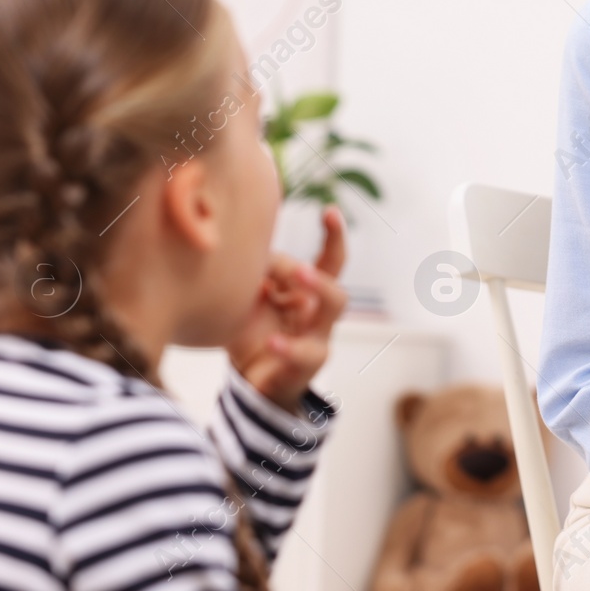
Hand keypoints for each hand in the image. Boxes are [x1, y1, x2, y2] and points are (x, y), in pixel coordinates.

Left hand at [227, 206, 348, 412]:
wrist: (252, 379)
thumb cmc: (254, 330)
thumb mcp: (252, 297)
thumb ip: (258, 273)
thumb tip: (255, 248)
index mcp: (309, 293)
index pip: (331, 262)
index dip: (334, 236)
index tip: (329, 211)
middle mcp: (319, 314)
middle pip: (337, 291)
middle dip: (320, 275)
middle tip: (299, 266)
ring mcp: (316, 340)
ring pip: (332, 314)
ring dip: (318, 292)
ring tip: (299, 278)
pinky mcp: (305, 367)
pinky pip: (304, 355)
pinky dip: (288, 348)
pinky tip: (272, 342)